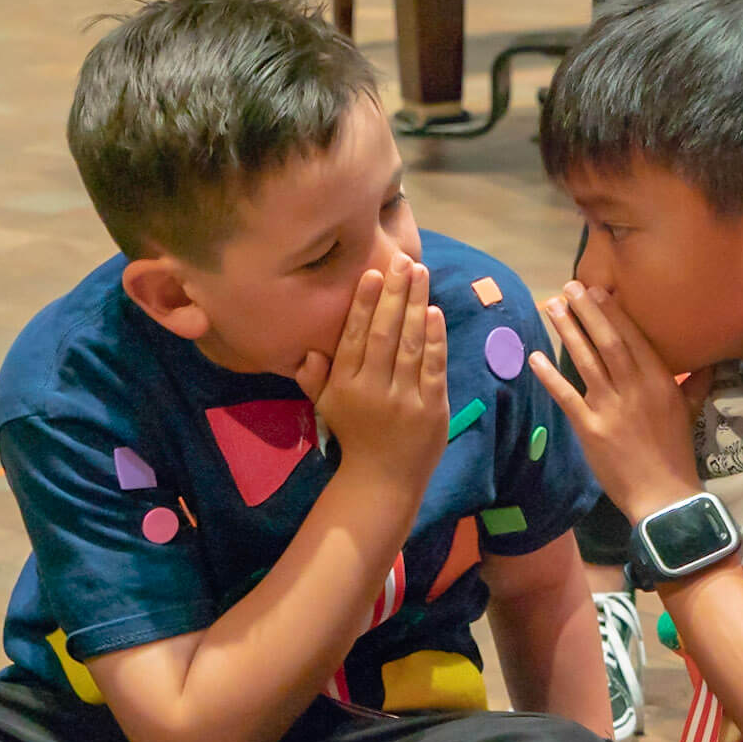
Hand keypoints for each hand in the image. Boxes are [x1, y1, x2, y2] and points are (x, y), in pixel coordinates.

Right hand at [295, 251, 447, 487]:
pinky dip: (435, 338)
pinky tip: (434, 312)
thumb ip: (314, 378)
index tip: (372, 274)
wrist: (383, 480)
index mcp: (345, 387)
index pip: (355, 338)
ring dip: (417, 306)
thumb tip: (307, 351)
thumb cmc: (354, 436)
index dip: (364, 304)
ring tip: (420, 274)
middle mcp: (373, 391)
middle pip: (385, 334)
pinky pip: (433, 367)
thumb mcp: (326, 408)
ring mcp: (404, 400)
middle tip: (403, 260)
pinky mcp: (431, 409)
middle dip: (395, 294)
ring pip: (410, 345)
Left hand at [528, 281, 710, 524]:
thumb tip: (709, 364)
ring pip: (587, 360)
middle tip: (569, 288)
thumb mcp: (689, 413)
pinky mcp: (590, 429)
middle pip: (608, 341)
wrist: (663, 494)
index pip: (633, 337)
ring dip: (568, 331)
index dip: (612, 313)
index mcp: (660, 381)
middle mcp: (635, 388)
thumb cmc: (675, 453)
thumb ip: (695, 384)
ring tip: (552, 307)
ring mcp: (611, 408)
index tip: (597, 290)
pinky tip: (535, 357)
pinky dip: (550, 375)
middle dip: (587, 312)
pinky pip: (566, 396)